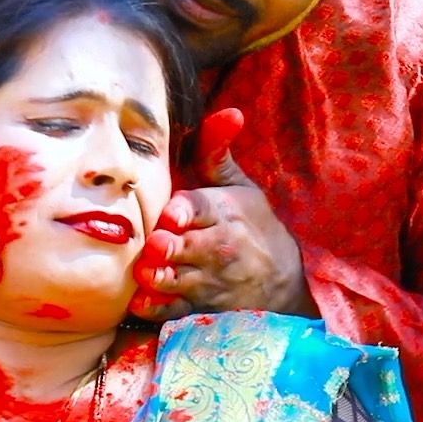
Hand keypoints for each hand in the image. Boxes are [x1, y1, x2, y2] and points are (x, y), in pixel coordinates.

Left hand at [129, 109, 316, 320]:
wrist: (282, 282)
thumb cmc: (252, 227)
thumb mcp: (241, 187)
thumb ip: (218, 151)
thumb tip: (228, 111)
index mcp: (222, 212)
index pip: (201, 207)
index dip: (184, 210)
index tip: (172, 214)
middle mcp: (215, 247)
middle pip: (186, 246)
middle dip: (170, 245)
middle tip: (156, 244)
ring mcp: (206, 280)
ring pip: (177, 279)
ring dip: (160, 277)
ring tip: (146, 273)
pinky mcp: (197, 307)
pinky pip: (173, 310)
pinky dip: (156, 307)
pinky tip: (141, 301)